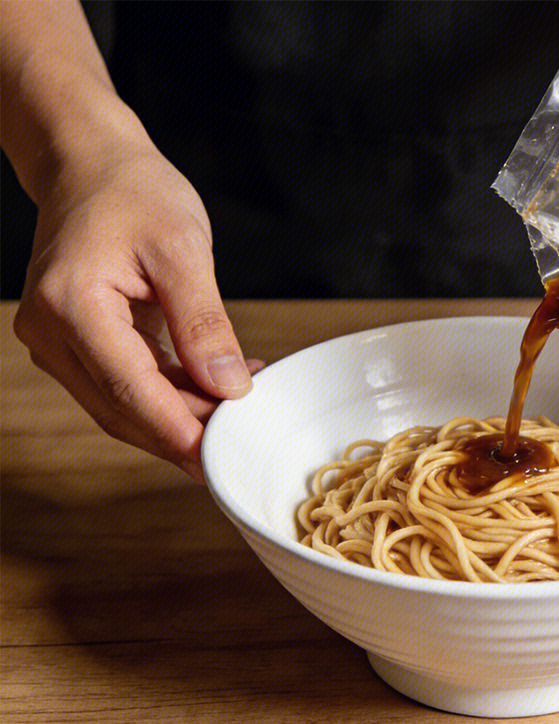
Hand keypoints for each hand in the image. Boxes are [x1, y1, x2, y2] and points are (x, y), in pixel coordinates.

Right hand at [13, 143, 261, 480]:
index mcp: (71, 304)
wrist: (89, 164)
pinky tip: (213, 389)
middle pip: (121, 409)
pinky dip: (168, 396)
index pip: (130, 389)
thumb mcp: (183, 248)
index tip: (222, 458)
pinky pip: (122, 385)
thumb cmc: (133, 191)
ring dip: (179, 417)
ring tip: (238, 411)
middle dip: (184, 433)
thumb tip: (228, 385)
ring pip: (120, 406)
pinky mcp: (73, 343)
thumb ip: (204, 322)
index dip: (180, 431)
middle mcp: (50, 330)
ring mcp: (55, 341)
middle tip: (241, 443)